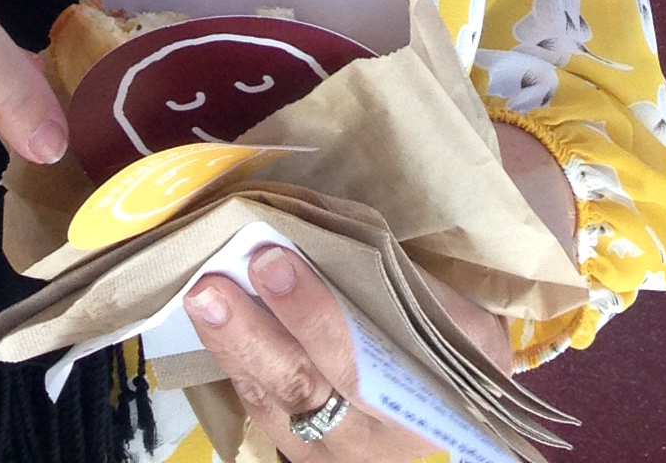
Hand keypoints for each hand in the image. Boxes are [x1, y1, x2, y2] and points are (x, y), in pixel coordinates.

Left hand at [188, 244, 509, 460]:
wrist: (449, 416)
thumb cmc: (457, 354)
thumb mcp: (463, 323)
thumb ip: (412, 284)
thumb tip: (334, 226)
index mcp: (414, 404)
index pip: (355, 362)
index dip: (312, 313)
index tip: (275, 260)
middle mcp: (364, 441)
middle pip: (301, 387)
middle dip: (254, 333)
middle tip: (215, 283)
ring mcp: (326, 454)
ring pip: (272, 402)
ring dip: (232, 348)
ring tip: (202, 298)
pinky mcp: (299, 453)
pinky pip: (260, 410)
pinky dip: (235, 364)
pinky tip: (215, 324)